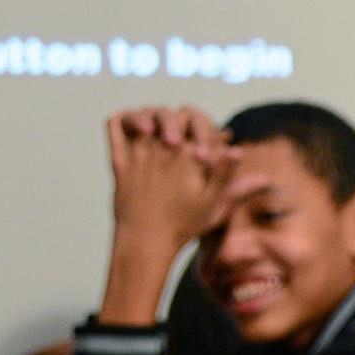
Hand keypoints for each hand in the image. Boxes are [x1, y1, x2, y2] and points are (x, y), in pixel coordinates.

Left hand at [106, 106, 235, 248]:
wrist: (146, 240)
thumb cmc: (183, 225)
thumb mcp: (213, 202)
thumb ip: (226, 174)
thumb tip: (238, 150)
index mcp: (187, 155)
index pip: (197, 120)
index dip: (207, 129)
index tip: (211, 148)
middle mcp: (161, 147)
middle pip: (173, 114)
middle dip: (185, 121)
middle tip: (189, 139)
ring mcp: (137, 151)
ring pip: (146, 114)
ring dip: (158, 117)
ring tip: (166, 131)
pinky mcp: (120, 159)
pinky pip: (116, 125)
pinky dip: (125, 117)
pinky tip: (138, 125)